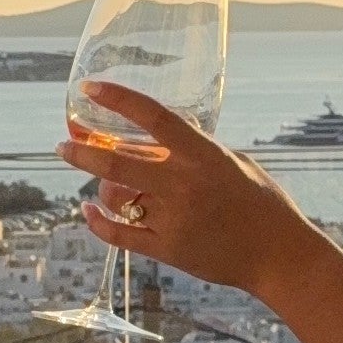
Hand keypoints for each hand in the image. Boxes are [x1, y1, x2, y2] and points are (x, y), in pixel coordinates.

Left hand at [59, 85, 299, 294]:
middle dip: (81, 151)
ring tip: (104, 185)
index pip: (154, 117)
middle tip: (63, 145)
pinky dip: (98, 221)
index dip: (119, 99)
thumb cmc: (263, 203)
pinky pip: (120, 235)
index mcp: (204, 155)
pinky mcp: (169, 250)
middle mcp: (185, 184)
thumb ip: (196, 150)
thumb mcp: (234, 163)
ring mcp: (174, 219)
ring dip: (103, 188)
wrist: (280, 254)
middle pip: (117, 161)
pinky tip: (89, 210)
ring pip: (116, 197)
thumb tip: (156, 140)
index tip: (90, 87)